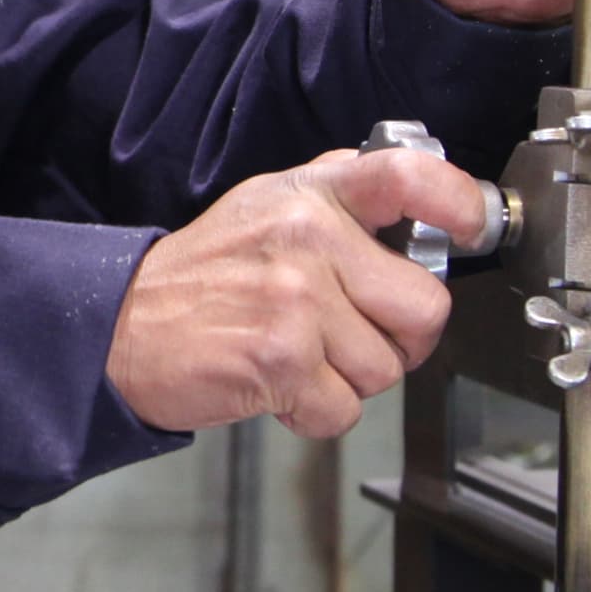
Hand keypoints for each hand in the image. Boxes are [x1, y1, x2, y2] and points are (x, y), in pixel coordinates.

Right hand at [103, 147, 494, 437]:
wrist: (118, 327)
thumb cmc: (199, 276)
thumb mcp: (264, 206)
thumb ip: (337, 196)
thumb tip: (413, 198)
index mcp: (310, 194)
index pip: (407, 178)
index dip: (458, 202)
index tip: (473, 224)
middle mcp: (308, 239)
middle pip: (424, 307)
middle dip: (401, 339)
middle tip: (358, 337)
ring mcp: (297, 301)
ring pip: (385, 369)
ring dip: (348, 380)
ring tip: (300, 358)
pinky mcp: (282, 361)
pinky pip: (343, 409)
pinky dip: (314, 413)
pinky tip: (279, 385)